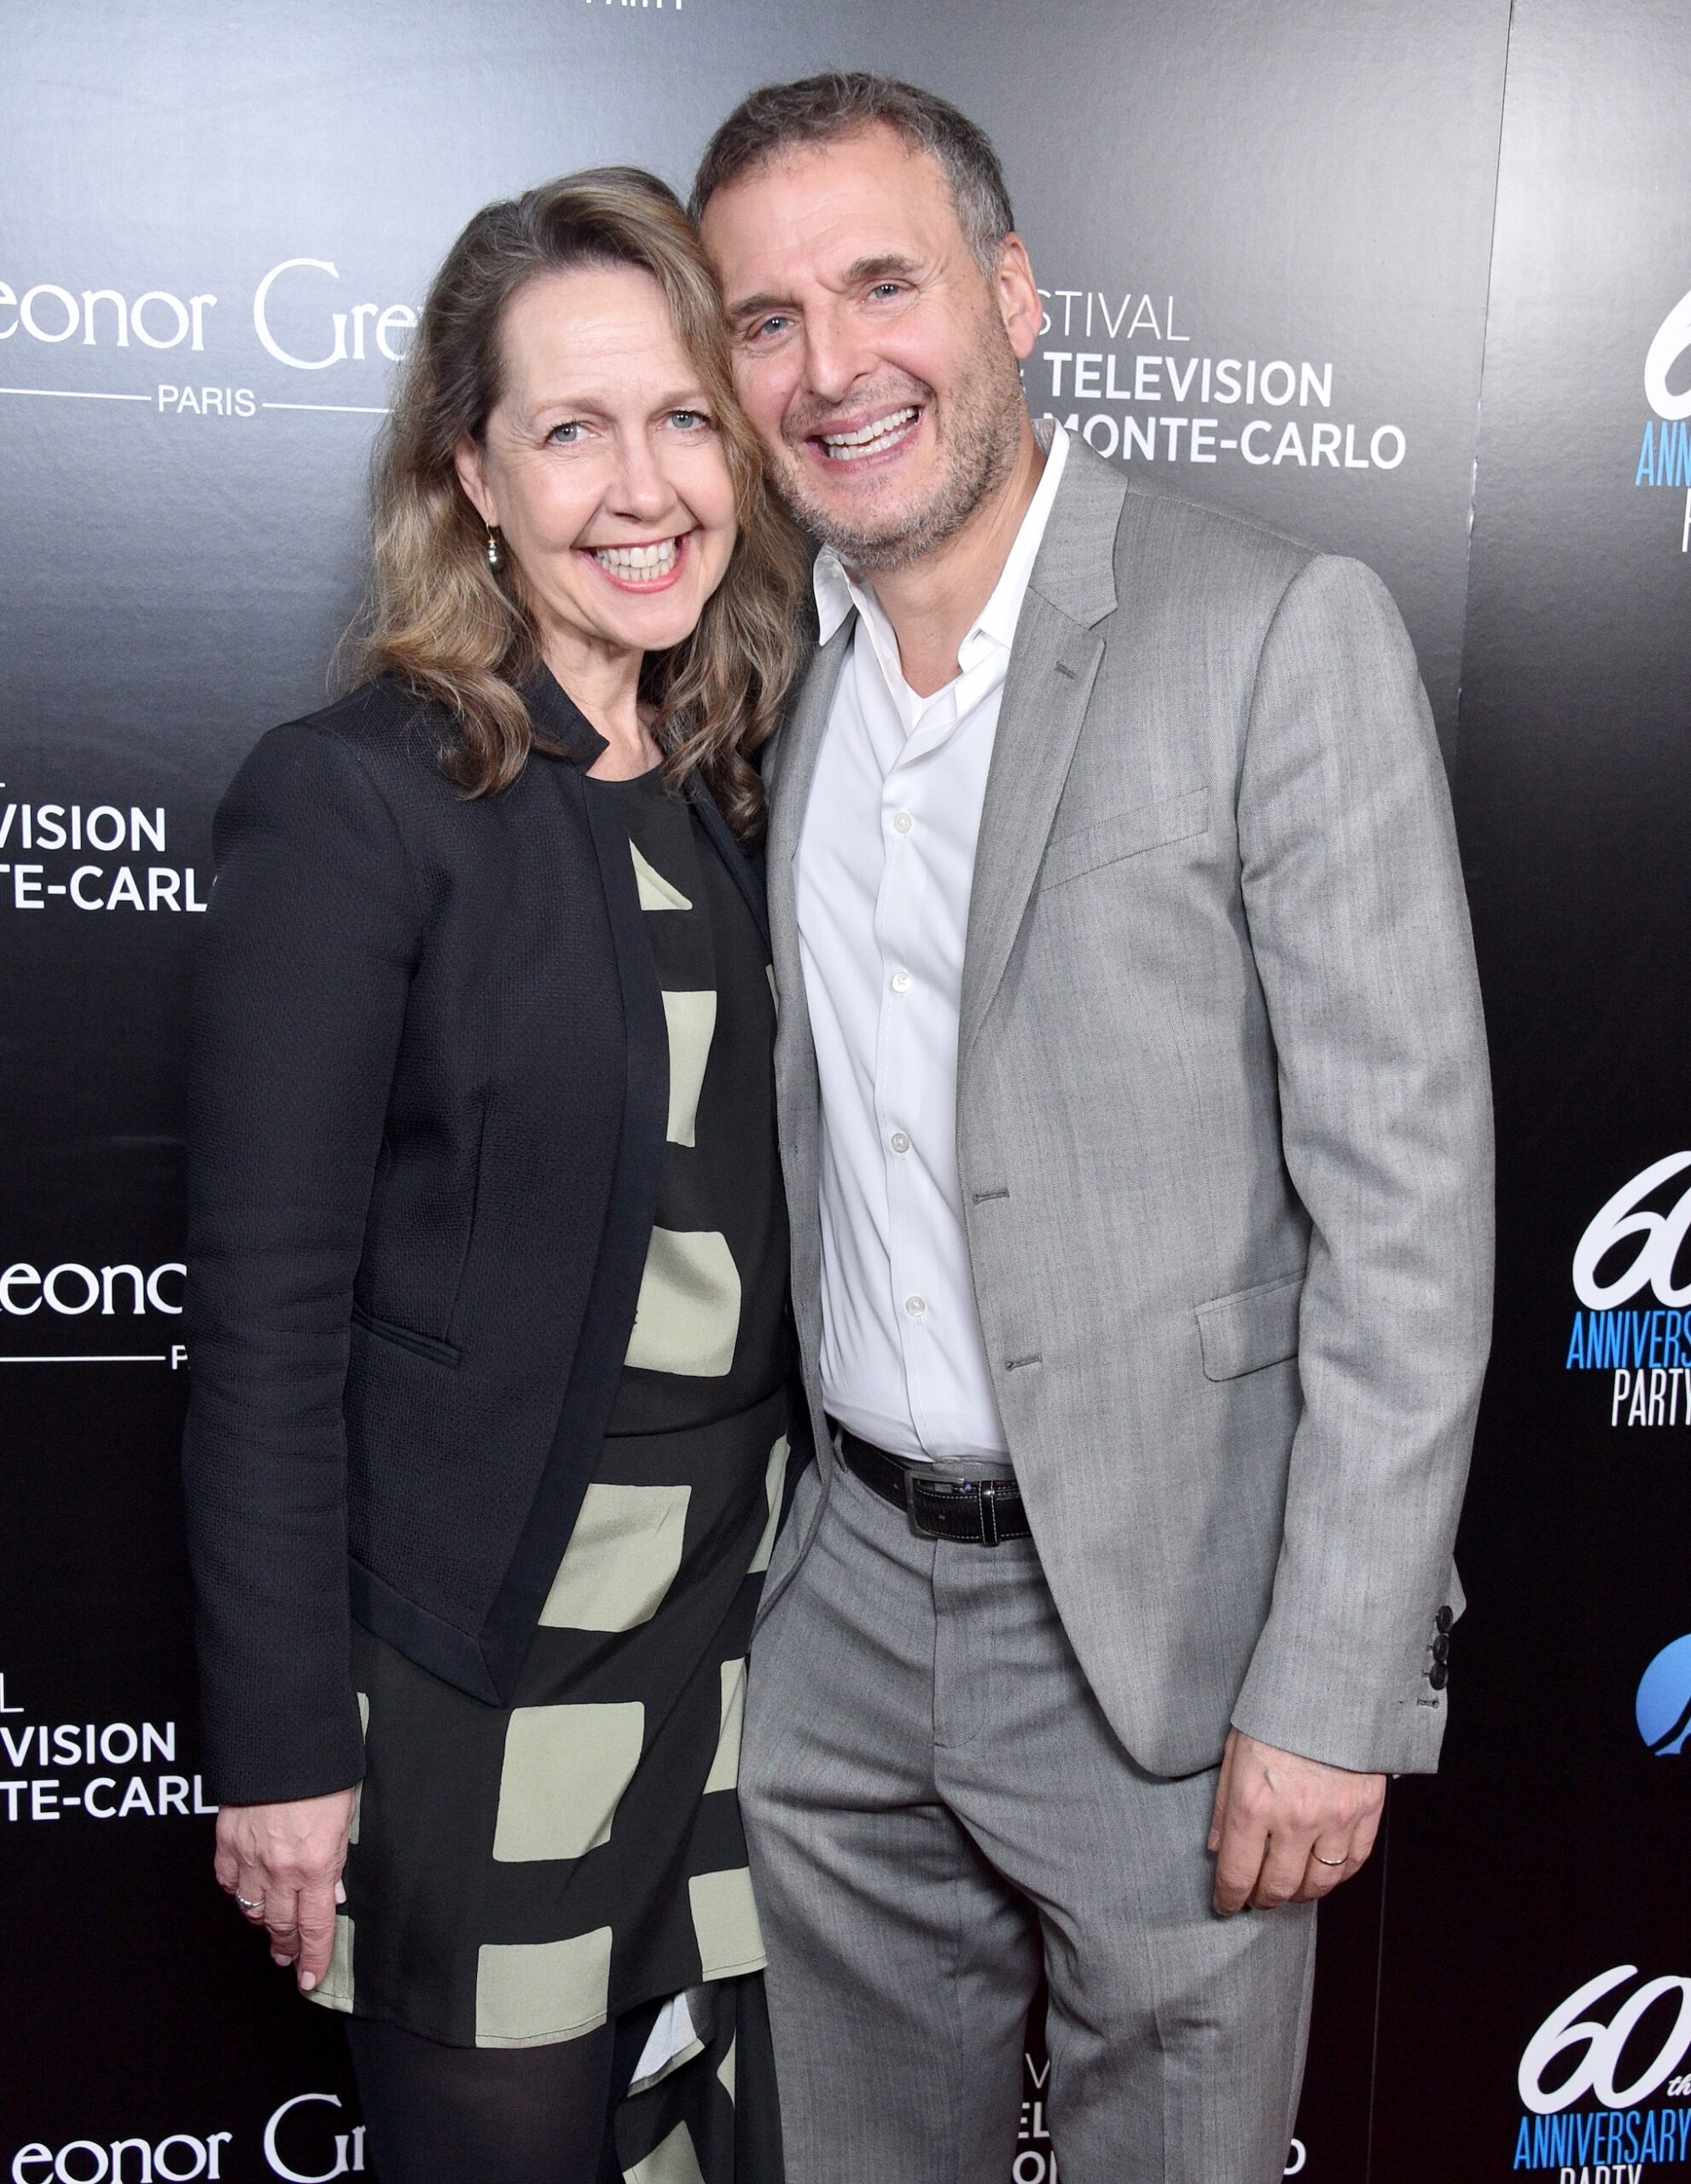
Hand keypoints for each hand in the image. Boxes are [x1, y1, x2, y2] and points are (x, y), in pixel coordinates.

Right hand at [214, 1789, 357, 1992]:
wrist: (283, 1739)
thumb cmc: (321, 1772)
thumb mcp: (345, 1817)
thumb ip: (337, 1859)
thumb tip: (331, 1893)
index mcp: (316, 1865)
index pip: (316, 1927)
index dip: (314, 1959)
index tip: (311, 1980)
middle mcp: (281, 1869)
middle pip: (280, 1925)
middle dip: (287, 1947)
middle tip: (288, 1958)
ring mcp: (250, 1858)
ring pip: (251, 1909)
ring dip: (262, 1924)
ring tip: (270, 1931)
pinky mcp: (227, 1842)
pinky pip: (228, 1881)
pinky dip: (236, 1891)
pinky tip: (245, 1893)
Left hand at [1207, 1729, 1383, 1915]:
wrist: (1331, 1685)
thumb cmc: (1278, 1713)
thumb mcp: (1235, 1751)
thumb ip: (1224, 1805)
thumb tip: (1217, 1847)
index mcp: (1253, 1801)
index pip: (1236, 1872)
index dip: (1228, 1897)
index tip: (1225, 1904)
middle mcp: (1294, 1817)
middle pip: (1277, 1886)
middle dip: (1262, 1899)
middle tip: (1256, 1898)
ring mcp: (1334, 1818)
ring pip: (1317, 1884)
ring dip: (1299, 1894)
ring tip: (1288, 1888)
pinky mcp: (1365, 1812)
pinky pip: (1352, 1864)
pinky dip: (1336, 1876)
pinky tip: (1322, 1871)